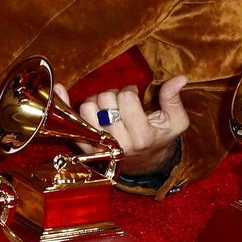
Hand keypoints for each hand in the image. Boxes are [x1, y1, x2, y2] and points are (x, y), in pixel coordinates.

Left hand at [55, 76, 189, 174]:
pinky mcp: (85, 148)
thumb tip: (180, 78)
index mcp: (142, 137)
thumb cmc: (160, 136)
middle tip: (119, 102)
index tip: (134, 96)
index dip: (129, 91)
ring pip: (86, 109)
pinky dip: (64, 104)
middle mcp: (118, 144)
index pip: (126, 98)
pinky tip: (61, 89)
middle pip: (104, 101)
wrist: (145, 162)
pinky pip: (69, 122)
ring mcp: (100, 147)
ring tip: (106, 107)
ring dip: (95, 101)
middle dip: (112, 95)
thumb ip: (173, 99)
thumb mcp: (175, 121)